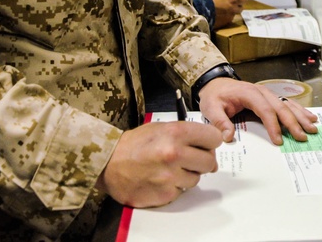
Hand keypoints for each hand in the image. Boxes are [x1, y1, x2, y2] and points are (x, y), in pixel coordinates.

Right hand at [95, 120, 222, 207]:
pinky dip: (174, 186)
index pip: (214, 138)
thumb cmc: (133, 144)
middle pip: (210, 161)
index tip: (206, 144)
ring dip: (187, 174)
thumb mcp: (160, 128)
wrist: (108, 163)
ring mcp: (170, 176)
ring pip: (196, 179)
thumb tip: (210, 149)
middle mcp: (175, 154)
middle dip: (202, 160)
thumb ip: (187, 134)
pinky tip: (161, 178)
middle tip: (189, 158)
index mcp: (176, 133)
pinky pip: (181, 191)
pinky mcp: (165, 194)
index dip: (210, 142)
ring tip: (169, 168)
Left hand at [197, 78, 317, 144]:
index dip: (273, 125)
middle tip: (302, 137)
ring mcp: (267, 93)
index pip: (265, 110)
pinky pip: (287, 103)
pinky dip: (299, 110)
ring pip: (287, 104)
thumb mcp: (211, 108)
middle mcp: (261, 91)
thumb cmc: (215, 96)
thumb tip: (228, 137)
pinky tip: (309, 117)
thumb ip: (220, 122)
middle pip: (280, 107)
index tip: (278, 140)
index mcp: (249, 93)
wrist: (215, 83)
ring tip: (313, 127)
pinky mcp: (269, 98)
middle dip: (293, 122)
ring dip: (300, 116)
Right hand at [204, 0, 244, 29]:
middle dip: (237, 6)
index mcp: (233, 0)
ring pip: (233, 15)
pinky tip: (217, 16)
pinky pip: (227, 20)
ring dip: (230, 12)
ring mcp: (229, 18)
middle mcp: (234, 9)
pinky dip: (224, 18)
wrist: (200, 10)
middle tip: (229, 4)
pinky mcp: (224, 24)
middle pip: (240, 8)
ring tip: (221, 11)